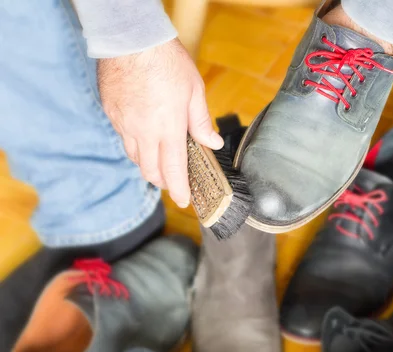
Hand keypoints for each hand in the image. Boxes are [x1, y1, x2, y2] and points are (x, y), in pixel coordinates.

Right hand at [97, 38, 222, 207]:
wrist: (131, 40)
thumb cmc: (167, 62)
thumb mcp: (194, 90)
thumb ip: (201, 121)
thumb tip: (212, 142)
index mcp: (167, 129)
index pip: (173, 171)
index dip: (179, 190)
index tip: (184, 201)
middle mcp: (143, 132)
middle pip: (151, 171)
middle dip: (164, 181)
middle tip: (175, 181)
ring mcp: (124, 124)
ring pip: (135, 158)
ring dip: (149, 165)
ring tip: (160, 161)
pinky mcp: (111, 114)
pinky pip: (123, 139)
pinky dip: (135, 145)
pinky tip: (144, 137)